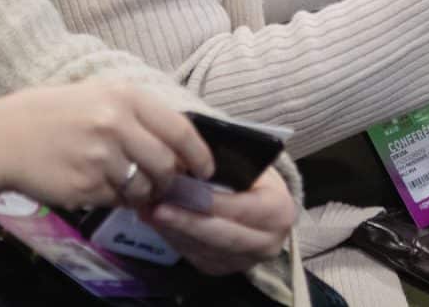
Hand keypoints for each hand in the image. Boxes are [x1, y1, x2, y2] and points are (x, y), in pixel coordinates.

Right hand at [0, 77, 215, 211]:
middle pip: (166, 165)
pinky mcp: (85, 187)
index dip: (199, 155)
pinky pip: (115, 200)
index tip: (206, 170)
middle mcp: (116, 125)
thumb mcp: (99, 93)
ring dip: (143, 193)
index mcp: (125, 97)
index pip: (179, 130)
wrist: (3, 138)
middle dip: (169, 179)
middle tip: (162, 182)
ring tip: (126, 183)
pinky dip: (113, 198)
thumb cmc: (54, 113)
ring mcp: (100, 158)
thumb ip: (138, 113)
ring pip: (143, 188)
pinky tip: (95, 184)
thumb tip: (178, 142)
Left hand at [147, 167, 297, 275]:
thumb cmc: (257, 177)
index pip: (241, 209)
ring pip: (205, 250)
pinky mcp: (225, 268)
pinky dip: (176, 240)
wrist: (268, 204)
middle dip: (186, 222)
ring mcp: (246, 260)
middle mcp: (267, 242)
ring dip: (174, 231)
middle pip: (222, 236)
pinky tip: (160, 224)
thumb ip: (224, 167)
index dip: (210, 203)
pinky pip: (197, 257)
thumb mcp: (250, 164)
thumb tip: (185, 161)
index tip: (180, 192)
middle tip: (156, 209)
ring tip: (149, 211)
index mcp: (279, 211)